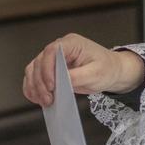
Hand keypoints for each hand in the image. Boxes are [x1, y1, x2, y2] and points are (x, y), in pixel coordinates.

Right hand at [22, 34, 144, 105]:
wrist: (112, 71)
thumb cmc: (107, 68)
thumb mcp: (96, 73)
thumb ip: (78, 77)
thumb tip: (62, 82)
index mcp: (71, 43)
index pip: (52, 51)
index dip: (47, 68)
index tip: (51, 86)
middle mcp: (60, 48)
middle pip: (40, 62)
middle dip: (41, 83)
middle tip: (48, 99)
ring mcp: (54, 58)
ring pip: (34, 69)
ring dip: (34, 86)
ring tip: (43, 101)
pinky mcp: (51, 69)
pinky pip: (35, 76)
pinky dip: (33, 88)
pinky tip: (37, 98)